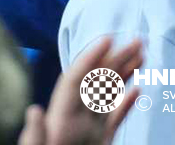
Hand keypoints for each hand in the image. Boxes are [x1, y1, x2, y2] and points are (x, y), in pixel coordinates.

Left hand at [18, 35, 143, 144]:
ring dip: (123, 74)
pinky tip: (138, 89)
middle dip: (115, 59)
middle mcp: (74, 118)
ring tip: (140, 55)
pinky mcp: (99, 141)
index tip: (107, 39)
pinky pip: (113, 118)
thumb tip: (34, 110)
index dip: (91, 58)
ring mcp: (88, 129)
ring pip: (107, 95)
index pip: (76, 81)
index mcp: (60, 118)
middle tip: (137, 40)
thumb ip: (35, 135)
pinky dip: (125, 103)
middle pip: (97, 82)